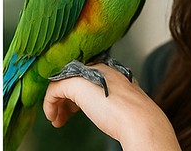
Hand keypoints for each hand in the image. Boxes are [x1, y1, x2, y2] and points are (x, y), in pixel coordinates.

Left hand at [43, 63, 177, 149]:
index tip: (72, 111)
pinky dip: (50, 104)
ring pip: (61, 83)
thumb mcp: (121, 101)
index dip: (76, 96)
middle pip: (71, 79)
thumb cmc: (136, 117)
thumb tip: (102, 106)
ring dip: (57, 104)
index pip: (84, 78)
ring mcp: (85, 73)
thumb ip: (110, 98)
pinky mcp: (74, 82)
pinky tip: (53, 118)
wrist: (140, 121)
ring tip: (57, 120)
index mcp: (110, 70)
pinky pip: (54, 90)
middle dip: (65, 101)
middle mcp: (96, 67)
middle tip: (63, 117)